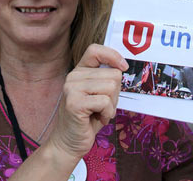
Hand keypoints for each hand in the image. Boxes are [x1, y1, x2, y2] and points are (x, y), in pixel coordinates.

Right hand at [48, 44, 127, 158]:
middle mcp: (73, 76)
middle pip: (112, 74)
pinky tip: (97, 118)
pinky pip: (105, 101)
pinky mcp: (74, 103)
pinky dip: (107, 113)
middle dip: (115, 93)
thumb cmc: (88, 119)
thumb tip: (122, 67)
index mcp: (79, 71)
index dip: (113, 55)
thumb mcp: (98, 94)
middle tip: (104, 106)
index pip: (95, 50)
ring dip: (111, 104)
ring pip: (110, 86)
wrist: (69, 143)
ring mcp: (72, 89)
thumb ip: (106, 79)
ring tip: (100, 112)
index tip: (123, 66)